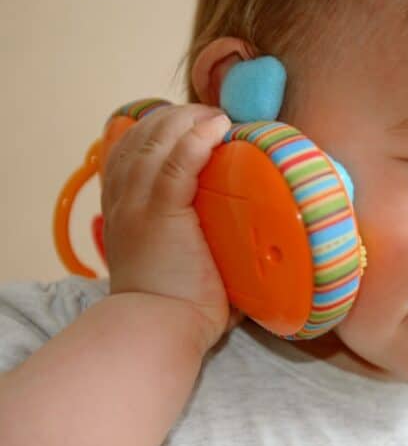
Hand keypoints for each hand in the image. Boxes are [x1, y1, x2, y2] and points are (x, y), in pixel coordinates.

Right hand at [102, 104, 241, 351]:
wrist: (161, 328)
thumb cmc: (177, 306)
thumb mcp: (175, 262)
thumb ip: (197, 240)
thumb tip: (247, 239)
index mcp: (122, 209)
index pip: (128, 150)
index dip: (157, 130)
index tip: (189, 127)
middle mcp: (124, 200)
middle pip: (143, 136)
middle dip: (177, 117)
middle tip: (213, 118)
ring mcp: (139, 203)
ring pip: (157, 140)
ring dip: (190, 120)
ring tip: (220, 117)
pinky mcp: (161, 212)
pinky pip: (176, 162)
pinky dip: (196, 138)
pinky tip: (218, 126)